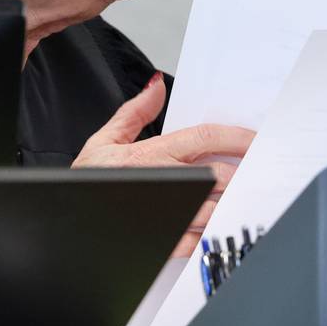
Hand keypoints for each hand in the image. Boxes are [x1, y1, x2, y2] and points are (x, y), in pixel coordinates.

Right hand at [73, 72, 255, 257]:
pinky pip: (200, 239)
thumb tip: (156, 86)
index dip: (237, 137)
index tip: (256, 139)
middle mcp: (162, 182)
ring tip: (249, 197)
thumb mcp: (104, 140)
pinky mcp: (163, 239)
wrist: (64, 216)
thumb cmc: (85, 182)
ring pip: (214, 208)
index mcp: (150, 154)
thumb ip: (134, 112)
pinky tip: (224, 224)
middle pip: (219, 174)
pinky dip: (214, 231)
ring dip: (233, 202)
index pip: (204, 138)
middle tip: (262, 170)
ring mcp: (165, 212)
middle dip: (243, 173)